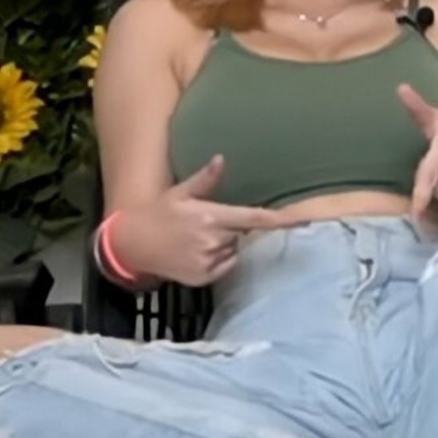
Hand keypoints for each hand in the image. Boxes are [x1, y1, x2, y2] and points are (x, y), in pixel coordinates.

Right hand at [124, 155, 288, 285]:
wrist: (133, 244)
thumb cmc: (158, 213)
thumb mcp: (181, 192)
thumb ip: (205, 179)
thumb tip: (221, 159)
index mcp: (211, 216)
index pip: (254, 218)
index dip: (281, 220)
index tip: (304, 219)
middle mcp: (213, 241)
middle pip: (241, 233)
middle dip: (230, 227)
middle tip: (204, 222)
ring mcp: (208, 262)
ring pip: (232, 250)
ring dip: (222, 244)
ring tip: (194, 238)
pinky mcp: (203, 278)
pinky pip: (224, 266)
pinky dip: (216, 259)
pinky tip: (193, 252)